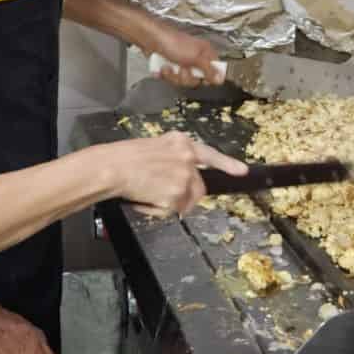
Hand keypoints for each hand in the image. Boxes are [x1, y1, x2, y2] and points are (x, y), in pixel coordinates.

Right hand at [104, 132, 246, 216]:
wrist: (112, 167)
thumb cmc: (124, 157)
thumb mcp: (154, 146)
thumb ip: (172, 156)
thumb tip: (179, 172)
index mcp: (181, 142)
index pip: (210, 154)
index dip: (227, 164)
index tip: (241, 171)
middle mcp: (187, 158)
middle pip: (199, 185)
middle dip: (186, 194)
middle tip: (164, 195)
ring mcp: (184, 177)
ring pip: (187, 200)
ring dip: (172, 203)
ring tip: (149, 194)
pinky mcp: (177, 195)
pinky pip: (173, 211)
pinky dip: (157, 210)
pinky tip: (144, 200)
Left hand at [145, 22, 222, 87]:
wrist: (150, 38)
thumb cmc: (172, 42)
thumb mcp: (195, 57)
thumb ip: (209, 69)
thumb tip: (220, 78)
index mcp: (205, 54)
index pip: (214, 71)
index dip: (208, 78)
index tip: (202, 79)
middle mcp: (195, 58)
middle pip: (196, 80)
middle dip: (185, 77)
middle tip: (182, 69)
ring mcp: (182, 63)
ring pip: (182, 81)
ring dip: (173, 76)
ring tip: (169, 66)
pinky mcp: (170, 66)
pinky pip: (170, 78)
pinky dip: (164, 74)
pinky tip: (162, 67)